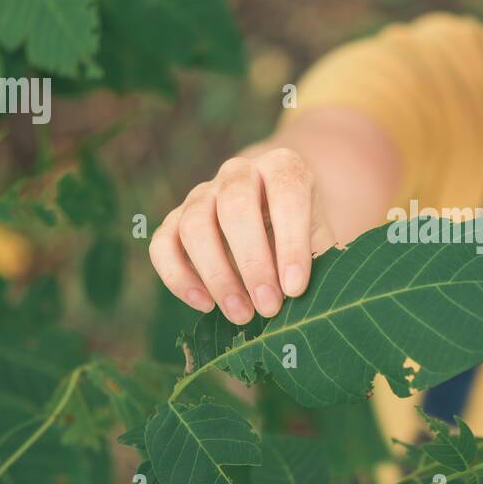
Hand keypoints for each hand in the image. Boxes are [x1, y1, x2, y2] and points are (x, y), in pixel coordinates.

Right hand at [149, 147, 338, 323]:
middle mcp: (239, 173)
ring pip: (195, 226)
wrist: (272, 225)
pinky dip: (179, 278)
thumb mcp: (320, 243)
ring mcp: (201, 195)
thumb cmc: (302, 239)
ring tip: (242, 315)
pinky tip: (206, 305)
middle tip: (268, 307)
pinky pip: (163, 246)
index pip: (287, 193)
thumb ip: (317, 264)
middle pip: (235, 207)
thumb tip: (303, 301)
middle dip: (253, 262)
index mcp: (283, 168)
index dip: (291, 243)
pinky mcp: (174, 221)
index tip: (295, 289)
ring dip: (218, 276)